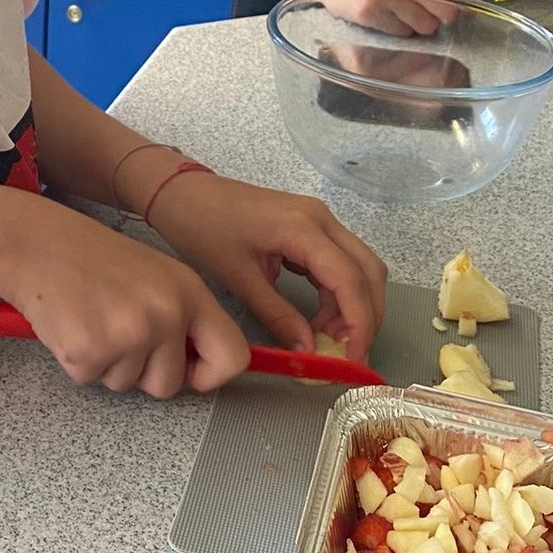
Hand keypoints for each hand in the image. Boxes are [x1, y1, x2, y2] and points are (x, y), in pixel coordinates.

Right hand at [0, 195, 251, 398]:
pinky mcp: (91, 352)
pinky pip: (90, 380)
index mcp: (190, 292)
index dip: (211, 374)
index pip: (233, 355)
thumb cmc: (90, 257)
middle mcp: (167, 314)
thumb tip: (197, 364)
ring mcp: (129, 335)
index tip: (189, 373)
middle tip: (117, 333)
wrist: (35, 243)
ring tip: (90, 319)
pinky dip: (77, 361)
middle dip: (143, 372)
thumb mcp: (155, 275)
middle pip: (170, 384)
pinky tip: (70, 325)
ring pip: (126, 385)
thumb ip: (182, 315)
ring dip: (106, 363)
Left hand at [137, 168, 386, 362]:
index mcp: (304, 229)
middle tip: (348, 354)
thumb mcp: (240, 279)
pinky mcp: (311, 227)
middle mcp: (322, 220)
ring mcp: (319, 220)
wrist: (184, 194)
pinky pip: (340, 263)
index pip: (350, 280)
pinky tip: (320, 320)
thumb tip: (310, 353)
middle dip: (366, 316)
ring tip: (329, 341)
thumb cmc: (204, 229)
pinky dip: (338, 294)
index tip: (353, 359)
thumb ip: (278, 316)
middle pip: (369, 271)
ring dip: (354, 306)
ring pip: (359, 267)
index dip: (359, 324)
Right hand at [296, 0, 477, 36]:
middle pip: (448, 10)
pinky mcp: (371, 12)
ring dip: (418, 24)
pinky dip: (397, 29)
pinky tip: (384, 15)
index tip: (469, 10)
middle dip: (442, 17)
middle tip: (428, 12)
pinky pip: (402, 32)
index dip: (469, 2)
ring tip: (400, 10)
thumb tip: (468, 3)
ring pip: (426, 25)